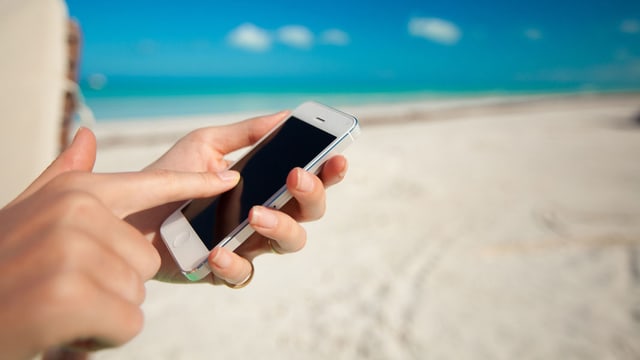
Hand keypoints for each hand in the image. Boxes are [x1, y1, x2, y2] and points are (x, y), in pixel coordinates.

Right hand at [0, 129, 240, 357]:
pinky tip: (66, 326)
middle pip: (147, 256)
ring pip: (138, 290)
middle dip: (117, 282)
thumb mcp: (31, 210)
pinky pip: (128, 321)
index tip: (228, 177)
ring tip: (63, 305)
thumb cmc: (1, 263)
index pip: (152, 184)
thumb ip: (65, 173)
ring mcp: (74, 251)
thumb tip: (88, 135)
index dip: (193, 183)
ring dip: (106, 309)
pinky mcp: (73, 296)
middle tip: (70, 287)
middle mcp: (77, 212)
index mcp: (75, 191)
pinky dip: (102, 334)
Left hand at [126, 111, 348, 285]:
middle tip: (294, 178)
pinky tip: (217, 251)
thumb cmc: (171, 175)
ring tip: (254, 213)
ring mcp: (247, 244)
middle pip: (310, 214)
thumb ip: (246, 133)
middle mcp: (264, 216)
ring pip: (289, 244)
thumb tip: (286, 115)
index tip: (337, 157)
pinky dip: (234, 263)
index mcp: (266, 186)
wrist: (130, 211)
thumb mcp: (207, 144)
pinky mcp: (223, 268)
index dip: (329, 172)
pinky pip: (243, 274)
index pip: (309, 181)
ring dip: (280, 226)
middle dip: (311, 196)